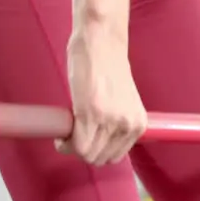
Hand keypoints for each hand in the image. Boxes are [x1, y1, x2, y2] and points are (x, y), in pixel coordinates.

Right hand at [57, 24, 146, 165]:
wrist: (101, 41)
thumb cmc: (108, 67)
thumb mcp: (123, 103)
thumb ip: (117, 123)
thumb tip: (103, 143)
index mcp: (138, 124)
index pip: (114, 156)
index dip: (95, 151)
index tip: (84, 141)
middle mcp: (128, 125)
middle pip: (100, 158)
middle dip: (82, 151)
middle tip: (72, 136)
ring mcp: (111, 120)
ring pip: (87, 155)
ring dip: (72, 148)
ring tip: (67, 133)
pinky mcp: (91, 113)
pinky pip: (76, 145)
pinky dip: (64, 145)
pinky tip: (61, 136)